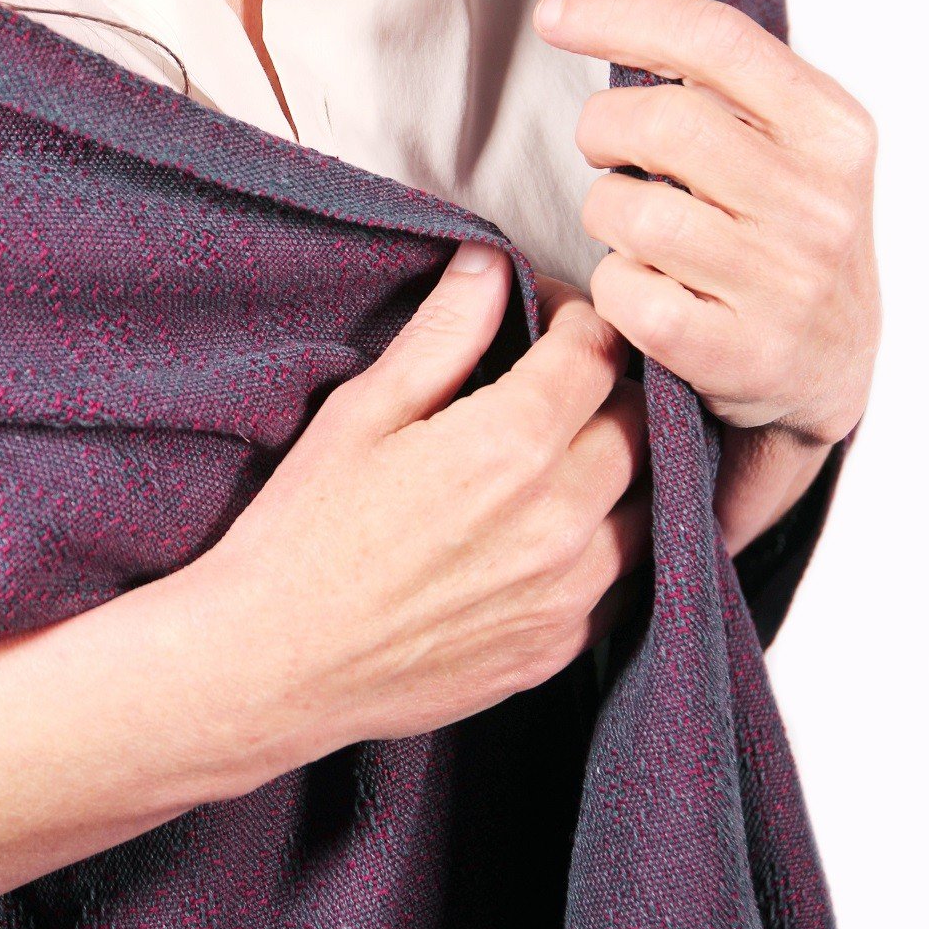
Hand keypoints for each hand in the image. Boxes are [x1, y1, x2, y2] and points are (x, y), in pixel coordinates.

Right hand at [195, 245, 651, 762]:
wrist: (274, 665)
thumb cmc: (303, 533)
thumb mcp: (362, 412)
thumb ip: (443, 333)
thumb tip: (488, 263)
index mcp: (508, 446)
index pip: (597, 351)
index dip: (578, 316)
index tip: (548, 314)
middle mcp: (558, 519)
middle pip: (641, 420)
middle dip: (612, 381)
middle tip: (566, 372)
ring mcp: (569, 592)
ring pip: (655, 500)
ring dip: (629, 460)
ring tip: (578, 442)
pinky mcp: (562, 646)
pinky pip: (634, 574)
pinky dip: (619, 534)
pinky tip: (572, 519)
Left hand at [531, 0, 880, 452]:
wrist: (833, 363)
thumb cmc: (786, 236)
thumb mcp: (789, 144)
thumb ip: (722, 86)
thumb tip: (598, 20)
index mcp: (831, 129)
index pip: (716, 40)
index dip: (621, 16)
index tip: (554, 14)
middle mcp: (817, 202)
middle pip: (661, 122)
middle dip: (602, 129)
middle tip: (605, 152)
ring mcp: (783, 282)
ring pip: (630, 211)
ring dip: (605, 214)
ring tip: (634, 229)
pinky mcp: (739, 352)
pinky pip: (624, 292)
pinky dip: (612, 285)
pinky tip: (642, 287)